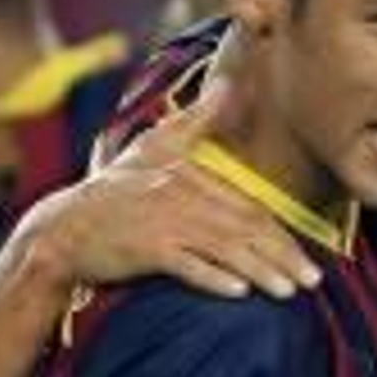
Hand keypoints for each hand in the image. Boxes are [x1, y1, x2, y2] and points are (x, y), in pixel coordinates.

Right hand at [10, 71, 320, 302]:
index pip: (247, 208)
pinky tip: (239, 292)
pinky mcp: (144, 248)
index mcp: (189, 175)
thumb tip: (228, 84)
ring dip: (258, 269)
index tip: (307, 259)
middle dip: (282, 256)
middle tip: (312, 281)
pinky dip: (213, 277)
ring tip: (287, 291)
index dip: (281, 235)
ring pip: (222, 247)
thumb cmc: (114, 191)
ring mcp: (162, 222)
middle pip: (243, 228)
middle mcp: (180, 195)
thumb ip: (195, 120)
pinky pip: (186, 264)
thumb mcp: (154, 146)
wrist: (64, 229)